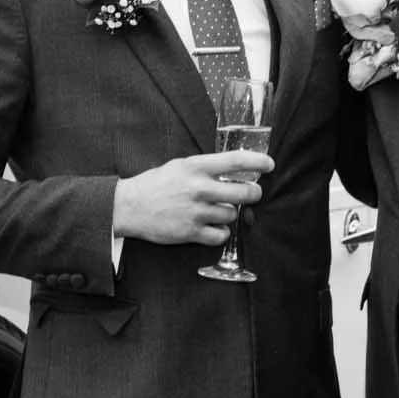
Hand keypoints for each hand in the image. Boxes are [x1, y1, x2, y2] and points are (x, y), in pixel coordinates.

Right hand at [114, 152, 271, 246]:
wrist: (128, 206)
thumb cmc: (155, 185)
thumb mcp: (180, 166)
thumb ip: (206, 168)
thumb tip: (234, 171)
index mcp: (196, 167)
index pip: (236, 161)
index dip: (258, 162)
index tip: (269, 165)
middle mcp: (199, 188)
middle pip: (244, 193)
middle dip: (253, 194)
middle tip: (252, 194)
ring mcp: (196, 212)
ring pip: (233, 215)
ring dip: (230, 214)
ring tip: (218, 211)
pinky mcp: (191, 232)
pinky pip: (221, 235)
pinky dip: (220, 232)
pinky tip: (213, 227)